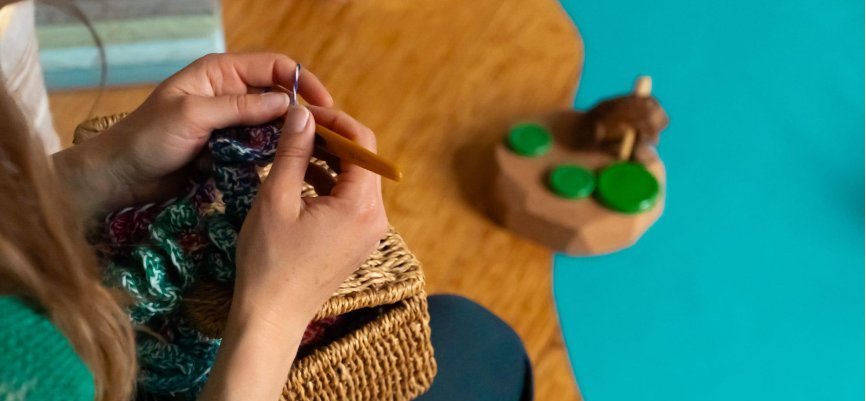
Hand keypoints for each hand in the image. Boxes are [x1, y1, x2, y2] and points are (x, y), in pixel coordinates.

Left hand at [53, 53, 333, 217]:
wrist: (120, 176)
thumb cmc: (148, 138)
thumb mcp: (193, 116)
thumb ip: (240, 107)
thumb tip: (287, 104)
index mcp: (220, 73)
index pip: (274, 67)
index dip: (302, 82)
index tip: (324, 107)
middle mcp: (230, 94)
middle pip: (278, 95)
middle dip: (301, 112)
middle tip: (326, 136)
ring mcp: (231, 123)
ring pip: (273, 124)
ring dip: (289, 136)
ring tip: (312, 154)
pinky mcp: (229, 149)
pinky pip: (260, 147)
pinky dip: (274, 154)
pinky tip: (287, 166)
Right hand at [198, 105, 387, 400]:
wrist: (272, 316)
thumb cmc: (269, 261)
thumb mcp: (276, 198)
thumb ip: (292, 151)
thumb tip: (302, 113)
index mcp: (362, 205)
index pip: (362, 142)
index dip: (335, 120)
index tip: (304, 112)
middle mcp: (375, 217)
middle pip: (362, 160)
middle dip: (331, 138)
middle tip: (295, 127)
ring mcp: (369, 232)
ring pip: (354, 179)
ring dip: (327, 160)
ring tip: (291, 150)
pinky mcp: (357, 241)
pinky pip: (349, 200)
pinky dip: (328, 184)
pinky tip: (298, 177)